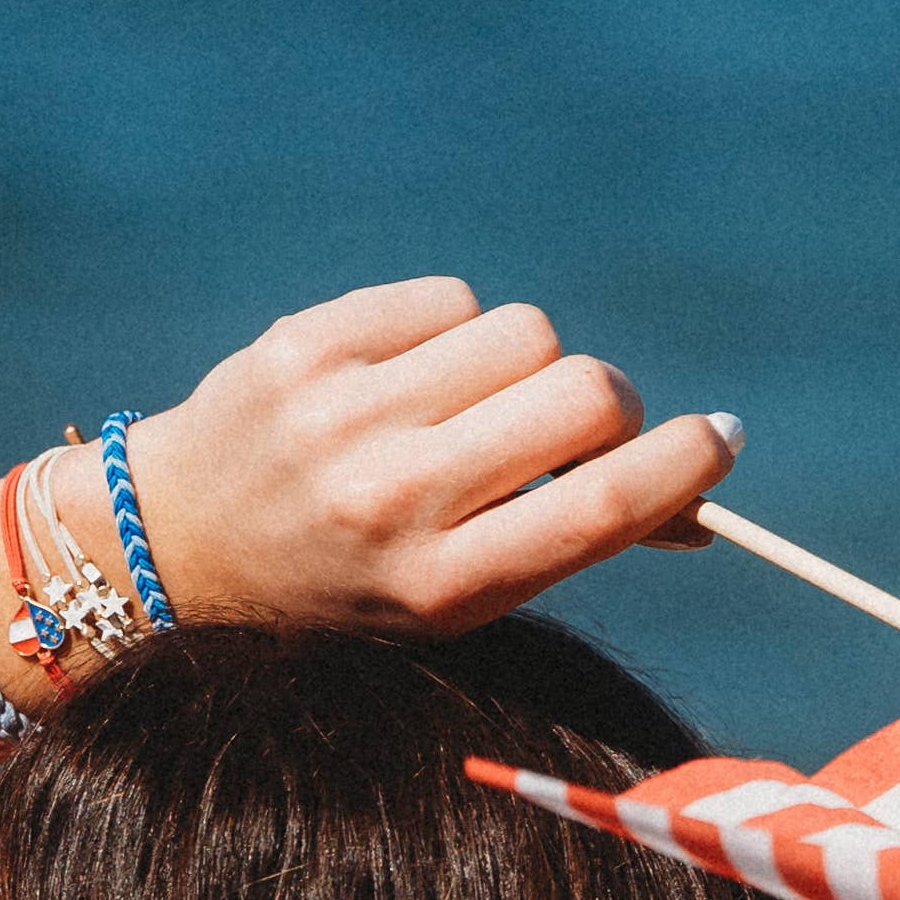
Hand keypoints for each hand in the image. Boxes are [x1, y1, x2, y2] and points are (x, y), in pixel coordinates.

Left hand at [113, 279, 739, 636]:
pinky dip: (453, 331)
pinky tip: (407, 377)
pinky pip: (449, 298)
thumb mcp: (453, 600)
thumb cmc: (349, 584)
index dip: (684, 463)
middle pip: (583, 391)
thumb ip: (564, 544)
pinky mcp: (309, 345)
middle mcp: (394, 501)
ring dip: (522, 362)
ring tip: (467, 408)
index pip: (602, 505)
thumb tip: (697, 502)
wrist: (181, 548)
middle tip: (582, 424)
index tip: (718, 439)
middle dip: (608, 402)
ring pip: (522, 331)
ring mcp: (346, 417)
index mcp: (442, 588)